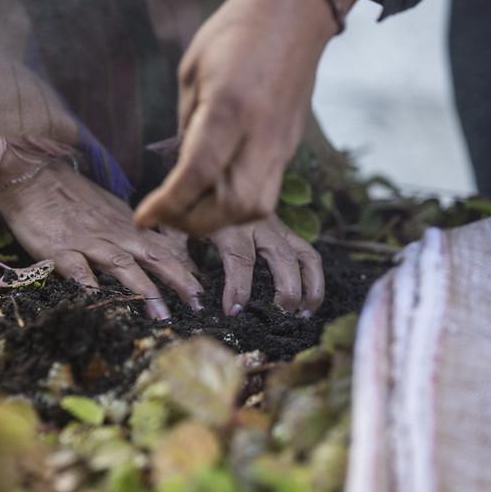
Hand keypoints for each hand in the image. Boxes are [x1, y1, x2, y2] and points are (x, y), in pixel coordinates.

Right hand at [0, 160, 203, 319]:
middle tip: (198, 304)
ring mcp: (88, 242)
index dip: (186, 269)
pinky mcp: (60, 249)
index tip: (203, 292)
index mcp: (127, 226)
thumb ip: (132, 234)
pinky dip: (90, 286)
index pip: (164, 248)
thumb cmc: (72, 196)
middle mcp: (114, 235)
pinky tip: (100, 303)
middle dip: (179, 281)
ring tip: (162, 315)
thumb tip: (159, 252)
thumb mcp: (110, 211)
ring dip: (144, 290)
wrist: (34, 175)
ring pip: (123, 266)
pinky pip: (77, 269)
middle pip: (154, 256)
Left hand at [135, 0, 343, 235]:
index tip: (144, 218)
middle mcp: (261, 133)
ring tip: (187, 209)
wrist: (296, 14)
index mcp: (230, 107)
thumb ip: (187, 125)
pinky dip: (235, 207)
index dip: (168, 204)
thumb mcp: (193, 70)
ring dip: (216, 220)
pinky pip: (265, 195)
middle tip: (164, 215)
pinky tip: (213, 195)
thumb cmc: (237, 32)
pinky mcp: (289, 149)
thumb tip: (181, 170)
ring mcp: (281, 145)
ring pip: (254, 209)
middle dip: (192, 222)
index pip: (199, 173)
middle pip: (232, 204)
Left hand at [166, 215, 323, 316]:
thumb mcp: (176, 228)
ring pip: (304, 255)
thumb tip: (188, 292)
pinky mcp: (285, 231)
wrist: (209, 175)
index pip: (239, 258)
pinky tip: (308, 303)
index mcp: (228, 224)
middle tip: (280, 316)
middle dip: (286, 290)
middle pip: (282, 256)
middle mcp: (257, 224)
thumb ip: (178, 255)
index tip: (234, 311)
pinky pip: (308, 253)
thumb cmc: (189, 210)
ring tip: (303, 314)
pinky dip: (314, 278)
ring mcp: (276, 227)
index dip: (239, 287)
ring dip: (309, 286)